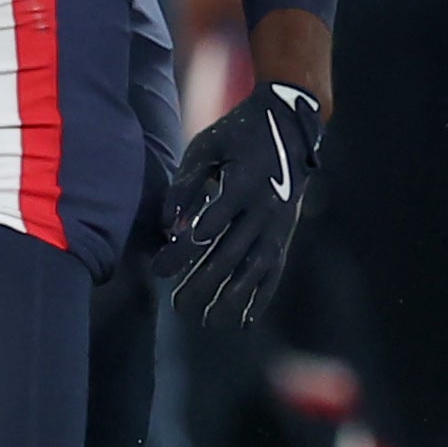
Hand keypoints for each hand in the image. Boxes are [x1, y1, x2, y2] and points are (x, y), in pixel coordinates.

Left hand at [162, 81, 320, 321]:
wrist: (288, 125)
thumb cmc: (238, 136)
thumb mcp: (207, 147)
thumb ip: (186, 185)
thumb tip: (168, 227)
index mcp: (243, 185)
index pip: (207, 230)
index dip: (181, 253)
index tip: (159, 270)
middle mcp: (264, 209)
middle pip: (230, 255)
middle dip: (202, 284)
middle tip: (178, 306)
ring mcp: (279, 224)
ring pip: (255, 269)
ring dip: (232, 298)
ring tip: (209, 321)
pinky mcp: (286, 233)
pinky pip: (275, 270)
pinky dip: (262, 296)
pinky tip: (246, 320)